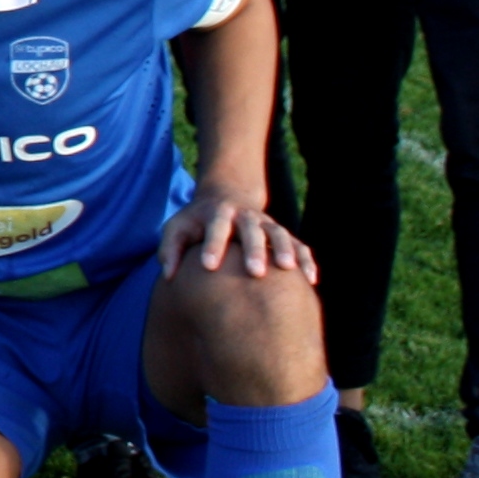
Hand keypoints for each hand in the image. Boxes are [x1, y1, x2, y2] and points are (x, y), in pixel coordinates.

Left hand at [157, 191, 316, 284]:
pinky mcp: (282, 234)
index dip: (212, 245)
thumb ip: (170, 248)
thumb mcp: (178, 227)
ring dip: (284, 250)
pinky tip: (310, 279)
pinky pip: (299, 245)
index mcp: (218, 213)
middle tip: (254, 272)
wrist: (226, 198)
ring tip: (286, 269)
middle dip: (253, 250)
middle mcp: (244, 216)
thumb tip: (168, 275)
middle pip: (251, 230)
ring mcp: (266, 224)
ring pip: (279, 234)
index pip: (215, 227)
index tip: (208, 266)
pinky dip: (306, 259)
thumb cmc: (197, 222)